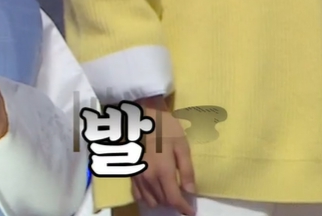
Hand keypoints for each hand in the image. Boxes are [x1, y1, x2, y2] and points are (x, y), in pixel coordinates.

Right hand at [131, 97, 196, 215]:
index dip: (184, 208)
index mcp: (163, 171)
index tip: (191, 212)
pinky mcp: (130, 172)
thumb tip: (190, 191)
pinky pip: (137, 193)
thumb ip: (187, 170)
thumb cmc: (165, 127)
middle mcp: (148, 177)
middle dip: (174, 203)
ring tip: (169, 192)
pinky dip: (147, 196)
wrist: (142, 115)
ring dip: (161, 200)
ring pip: (150, 200)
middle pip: (163, 201)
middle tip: (183, 198)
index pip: (174, 199)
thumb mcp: (182, 145)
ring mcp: (137, 175)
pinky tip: (154, 190)